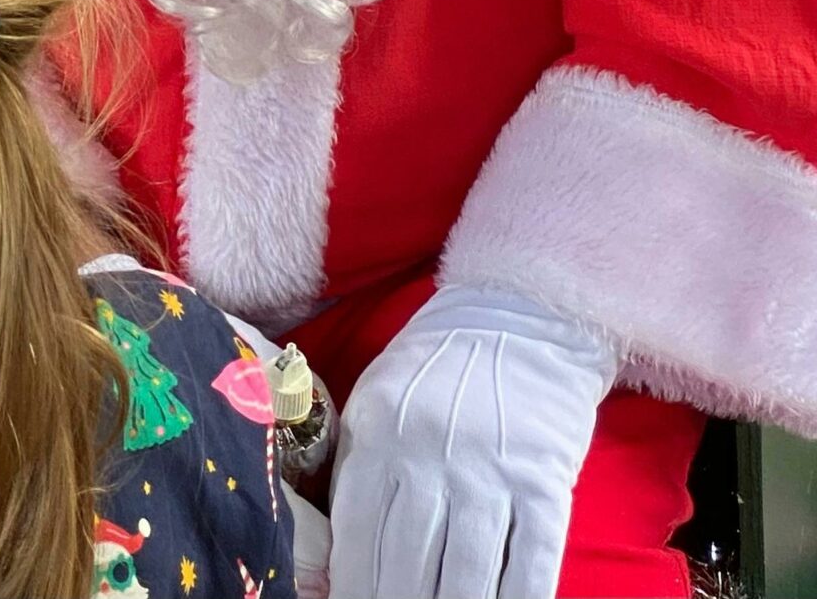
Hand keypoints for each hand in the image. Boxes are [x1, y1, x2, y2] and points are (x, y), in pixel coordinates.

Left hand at [328, 287, 616, 598]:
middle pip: (407, 561)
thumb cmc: (439, 367)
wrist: (520, 316)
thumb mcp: (377, 400)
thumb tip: (344, 551)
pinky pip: (529, 561)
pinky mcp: (544, 481)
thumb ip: (358, 467)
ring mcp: (488, 469)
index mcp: (377, 431)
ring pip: (465, 572)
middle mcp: (427, 453)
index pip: (357, 531)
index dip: (354, 585)